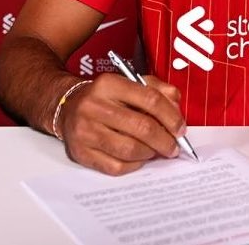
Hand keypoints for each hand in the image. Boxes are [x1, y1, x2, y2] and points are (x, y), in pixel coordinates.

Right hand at [58, 73, 186, 174]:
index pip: (150, 99)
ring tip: (158, 151)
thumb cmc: (105, 96)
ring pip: (130, 149)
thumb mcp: (129, 82)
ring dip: (151, 153)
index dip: (171, 116)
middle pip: (142, 127)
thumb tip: (176, 106)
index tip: (180, 128)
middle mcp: (94, 106)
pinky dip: (135, 165)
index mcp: (109, 84)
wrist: (67, 107)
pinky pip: (116, 166)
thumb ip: (156, 89)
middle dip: (165, 140)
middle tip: (174, 146)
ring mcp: (85, 131)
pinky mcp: (81, 153)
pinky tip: (141, 158)